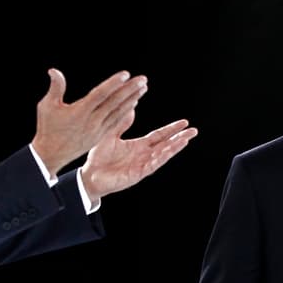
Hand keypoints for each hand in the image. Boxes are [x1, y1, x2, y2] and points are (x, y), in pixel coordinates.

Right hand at [30, 69, 146, 175]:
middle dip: (130, 90)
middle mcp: (91, 121)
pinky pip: (116, 121)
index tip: (126, 74)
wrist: (51, 155)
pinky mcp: (99, 136)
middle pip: (114, 102)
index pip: (100, 94)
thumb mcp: (46, 106)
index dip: (113, 83)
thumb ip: (55, 88)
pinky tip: (134, 103)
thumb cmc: (47, 128)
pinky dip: (125, 111)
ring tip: (143, 88)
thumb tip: (54, 70)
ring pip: (118, 112)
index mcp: (80, 112)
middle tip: (143, 79)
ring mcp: (97, 130)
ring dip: (132, 99)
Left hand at [79, 118, 196, 200]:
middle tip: (193, 130)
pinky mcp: (138, 173)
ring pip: (163, 154)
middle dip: (180, 137)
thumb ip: (121, 122)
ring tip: (187, 139)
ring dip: (175, 147)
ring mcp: (142, 165)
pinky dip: (163, 157)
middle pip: (166, 144)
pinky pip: (153, 164)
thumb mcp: (110, 135)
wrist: (89, 176)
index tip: (183, 123)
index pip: (159, 136)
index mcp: (138, 146)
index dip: (171, 129)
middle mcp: (143, 155)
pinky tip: (171, 149)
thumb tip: (130, 106)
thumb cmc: (98, 158)